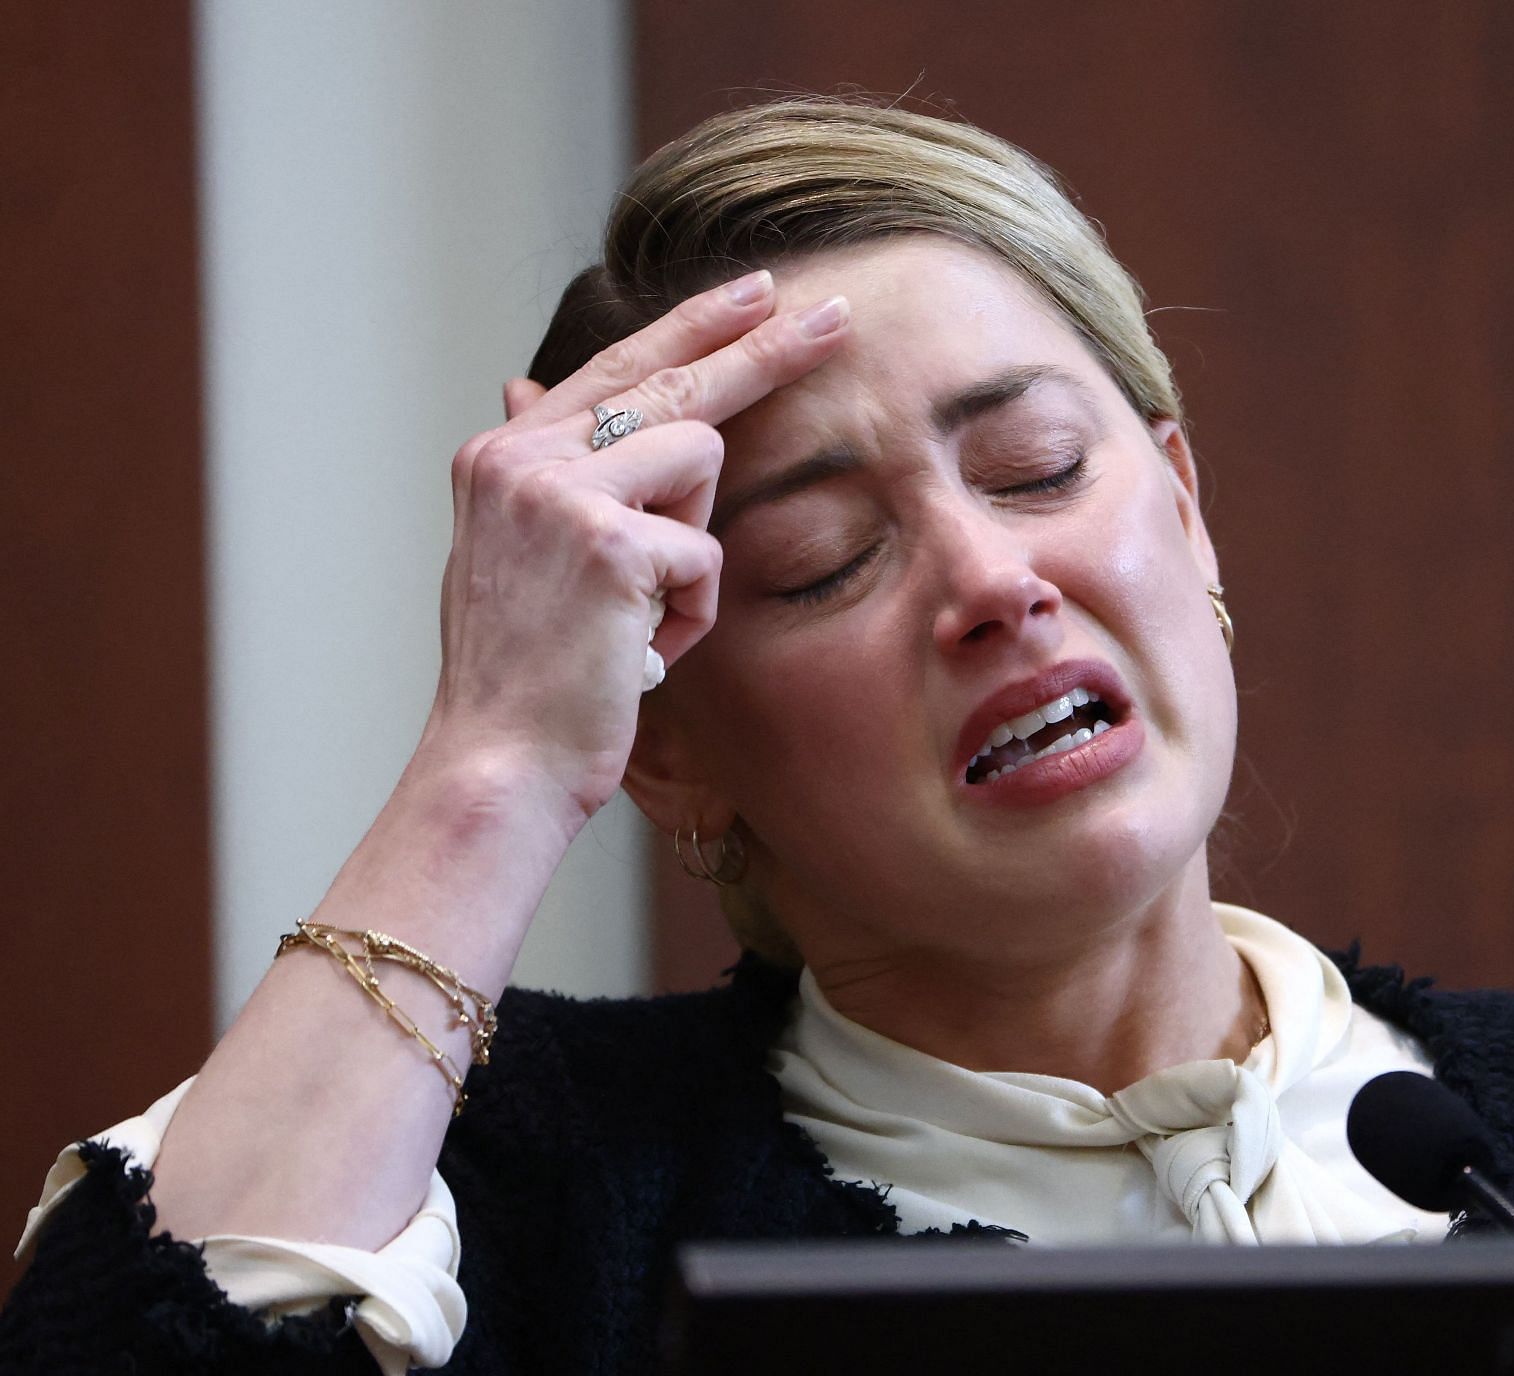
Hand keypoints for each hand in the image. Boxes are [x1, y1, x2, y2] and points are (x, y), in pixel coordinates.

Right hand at [419, 272, 849, 823]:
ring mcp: (561, 494)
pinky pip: (707, 552)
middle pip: (672, 377)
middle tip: (836, 313)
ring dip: (693, 548)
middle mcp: (521, 459)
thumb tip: (521, 385)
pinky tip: (636, 650)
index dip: (694, 327)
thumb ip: (540, 471)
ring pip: (702, 462)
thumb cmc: (523, 675)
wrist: (500, 765)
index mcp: (502, 457)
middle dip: (763, 348)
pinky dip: (691, 613)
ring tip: (638, 613)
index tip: (757, 294)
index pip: (616, 367)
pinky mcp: (611, 544)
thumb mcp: (514, 556)